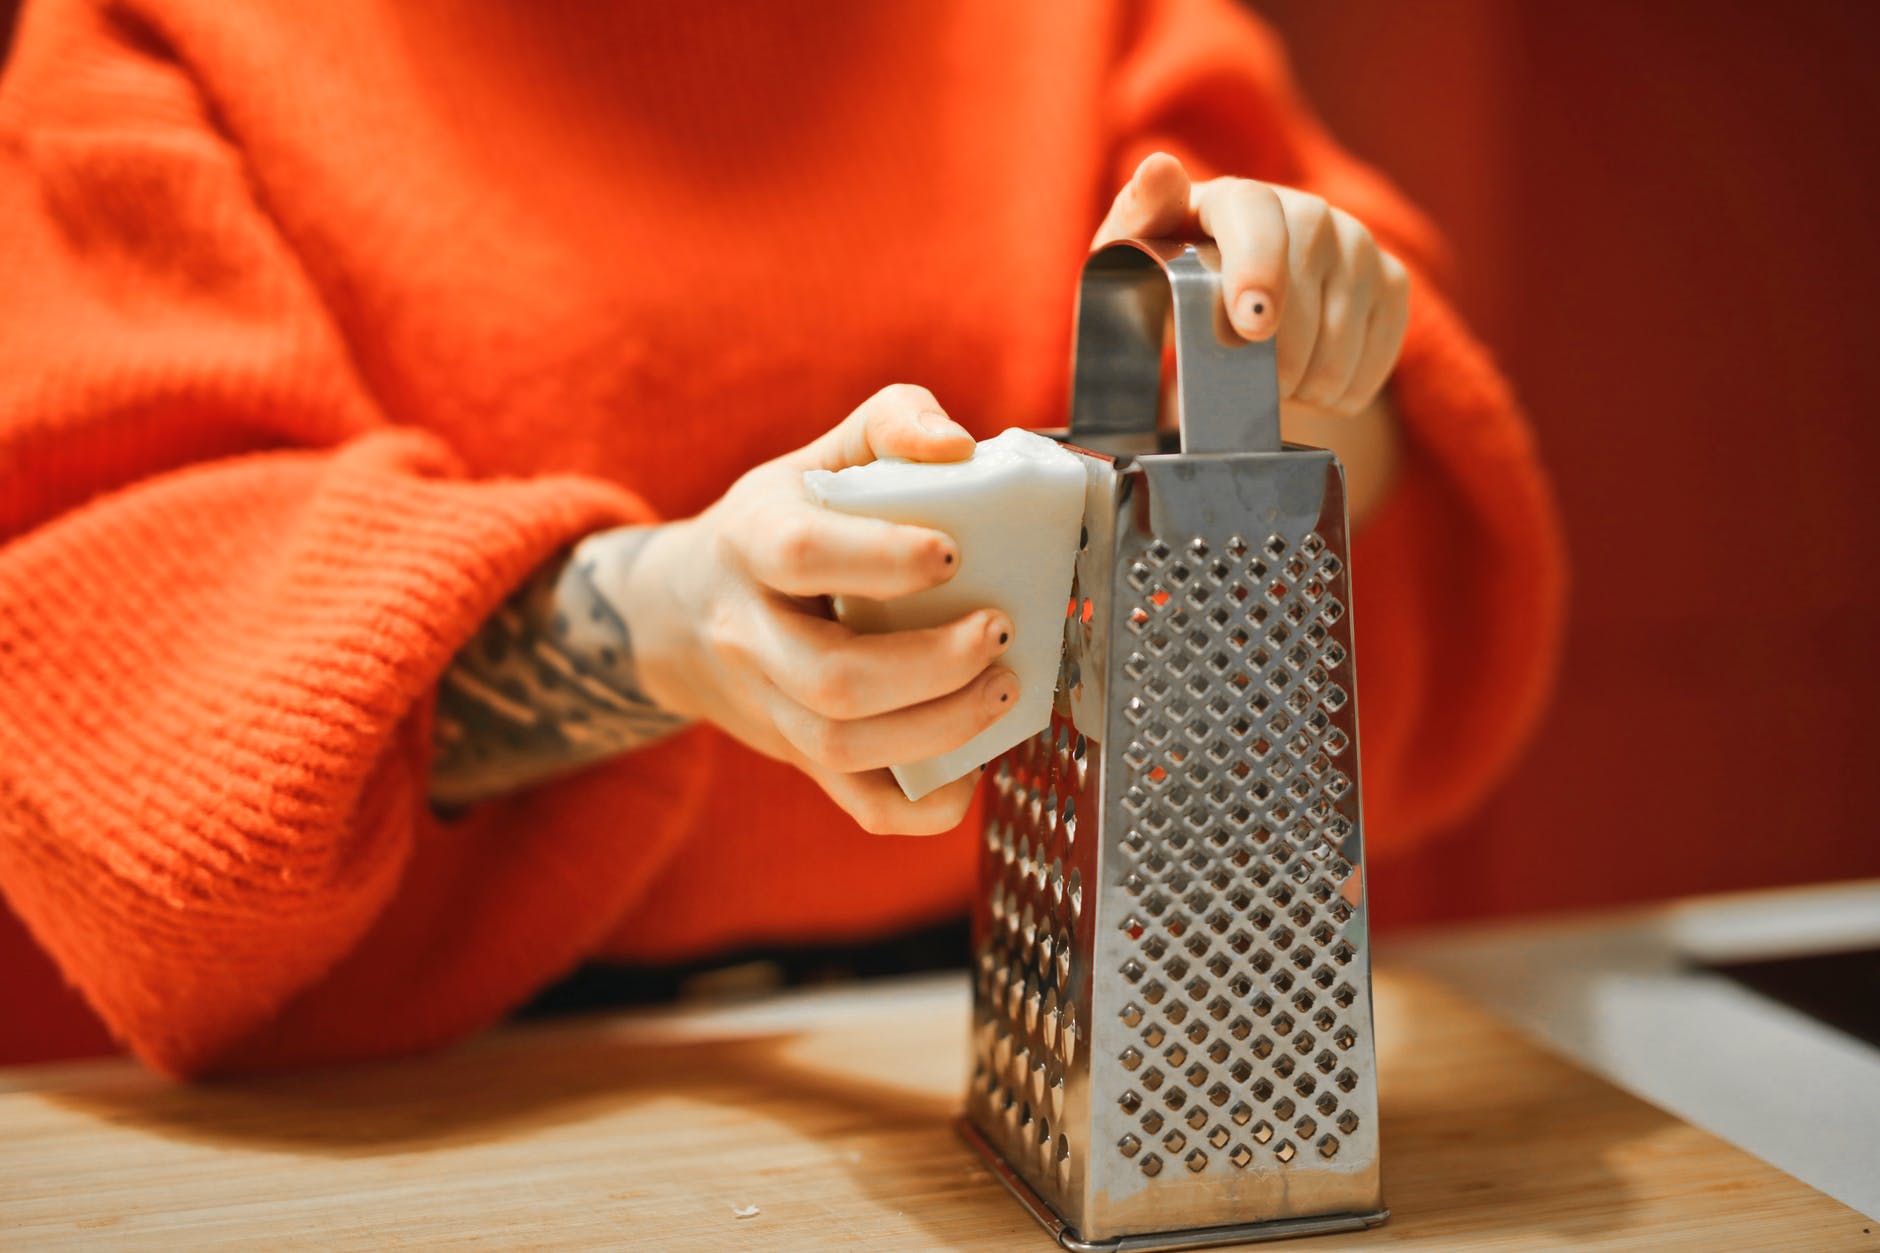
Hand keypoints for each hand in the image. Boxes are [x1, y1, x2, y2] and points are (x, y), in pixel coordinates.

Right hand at [611, 385, 1015, 834]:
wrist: (685, 614)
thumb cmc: (778, 523)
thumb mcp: (819, 456)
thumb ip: (890, 422)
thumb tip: (957, 446)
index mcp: (752, 542)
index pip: (802, 554)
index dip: (880, 558)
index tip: (951, 552)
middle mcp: (751, 633)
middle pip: (831, 676)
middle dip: (931, 664)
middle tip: (999, 631)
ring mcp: (772, 706)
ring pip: (843, 745)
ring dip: (938, 729)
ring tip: (1004, 689)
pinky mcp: (801, 758)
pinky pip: (858, 804)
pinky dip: (922, 805)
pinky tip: (972, 772)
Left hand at [1094, 152, 1409, 419]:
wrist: (1224, 316)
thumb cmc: (1170, 282)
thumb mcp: (1135, 257)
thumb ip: (1139, 216)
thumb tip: (1160, 168)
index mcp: (1234, 199)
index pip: (1257, 214)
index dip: (1260, 268)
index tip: (1252, 327)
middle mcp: (1305, 210)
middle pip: (1307, 282)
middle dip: (1279, 353)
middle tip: (1248, 385)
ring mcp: (1355, 242)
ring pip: (1345, 330)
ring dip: (1309, 379)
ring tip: (1275, 385)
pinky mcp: (1391, 280)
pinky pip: (1379, 350)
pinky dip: (1345, 388)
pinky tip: (1314, 385)